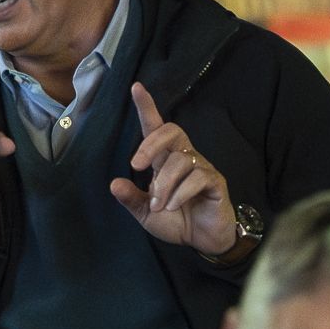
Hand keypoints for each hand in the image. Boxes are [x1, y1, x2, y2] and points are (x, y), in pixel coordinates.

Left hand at [109, 83, 235, 256]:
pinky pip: (197, 178)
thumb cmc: (176, 220)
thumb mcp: (146, 213)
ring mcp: (202, 168)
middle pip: (171, 131)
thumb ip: (131, 199)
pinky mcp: (215, 182)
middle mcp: (184, 157)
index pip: (157, 128)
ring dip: (164, 184)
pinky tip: (173, 206)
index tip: (136, 87)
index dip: (147, 107)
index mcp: (165, 160)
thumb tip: (114, 184)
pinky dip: (180, 193)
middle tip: (136, 166)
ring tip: (159, 205)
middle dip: (150, 145)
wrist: (203, 241)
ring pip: (180, 161)